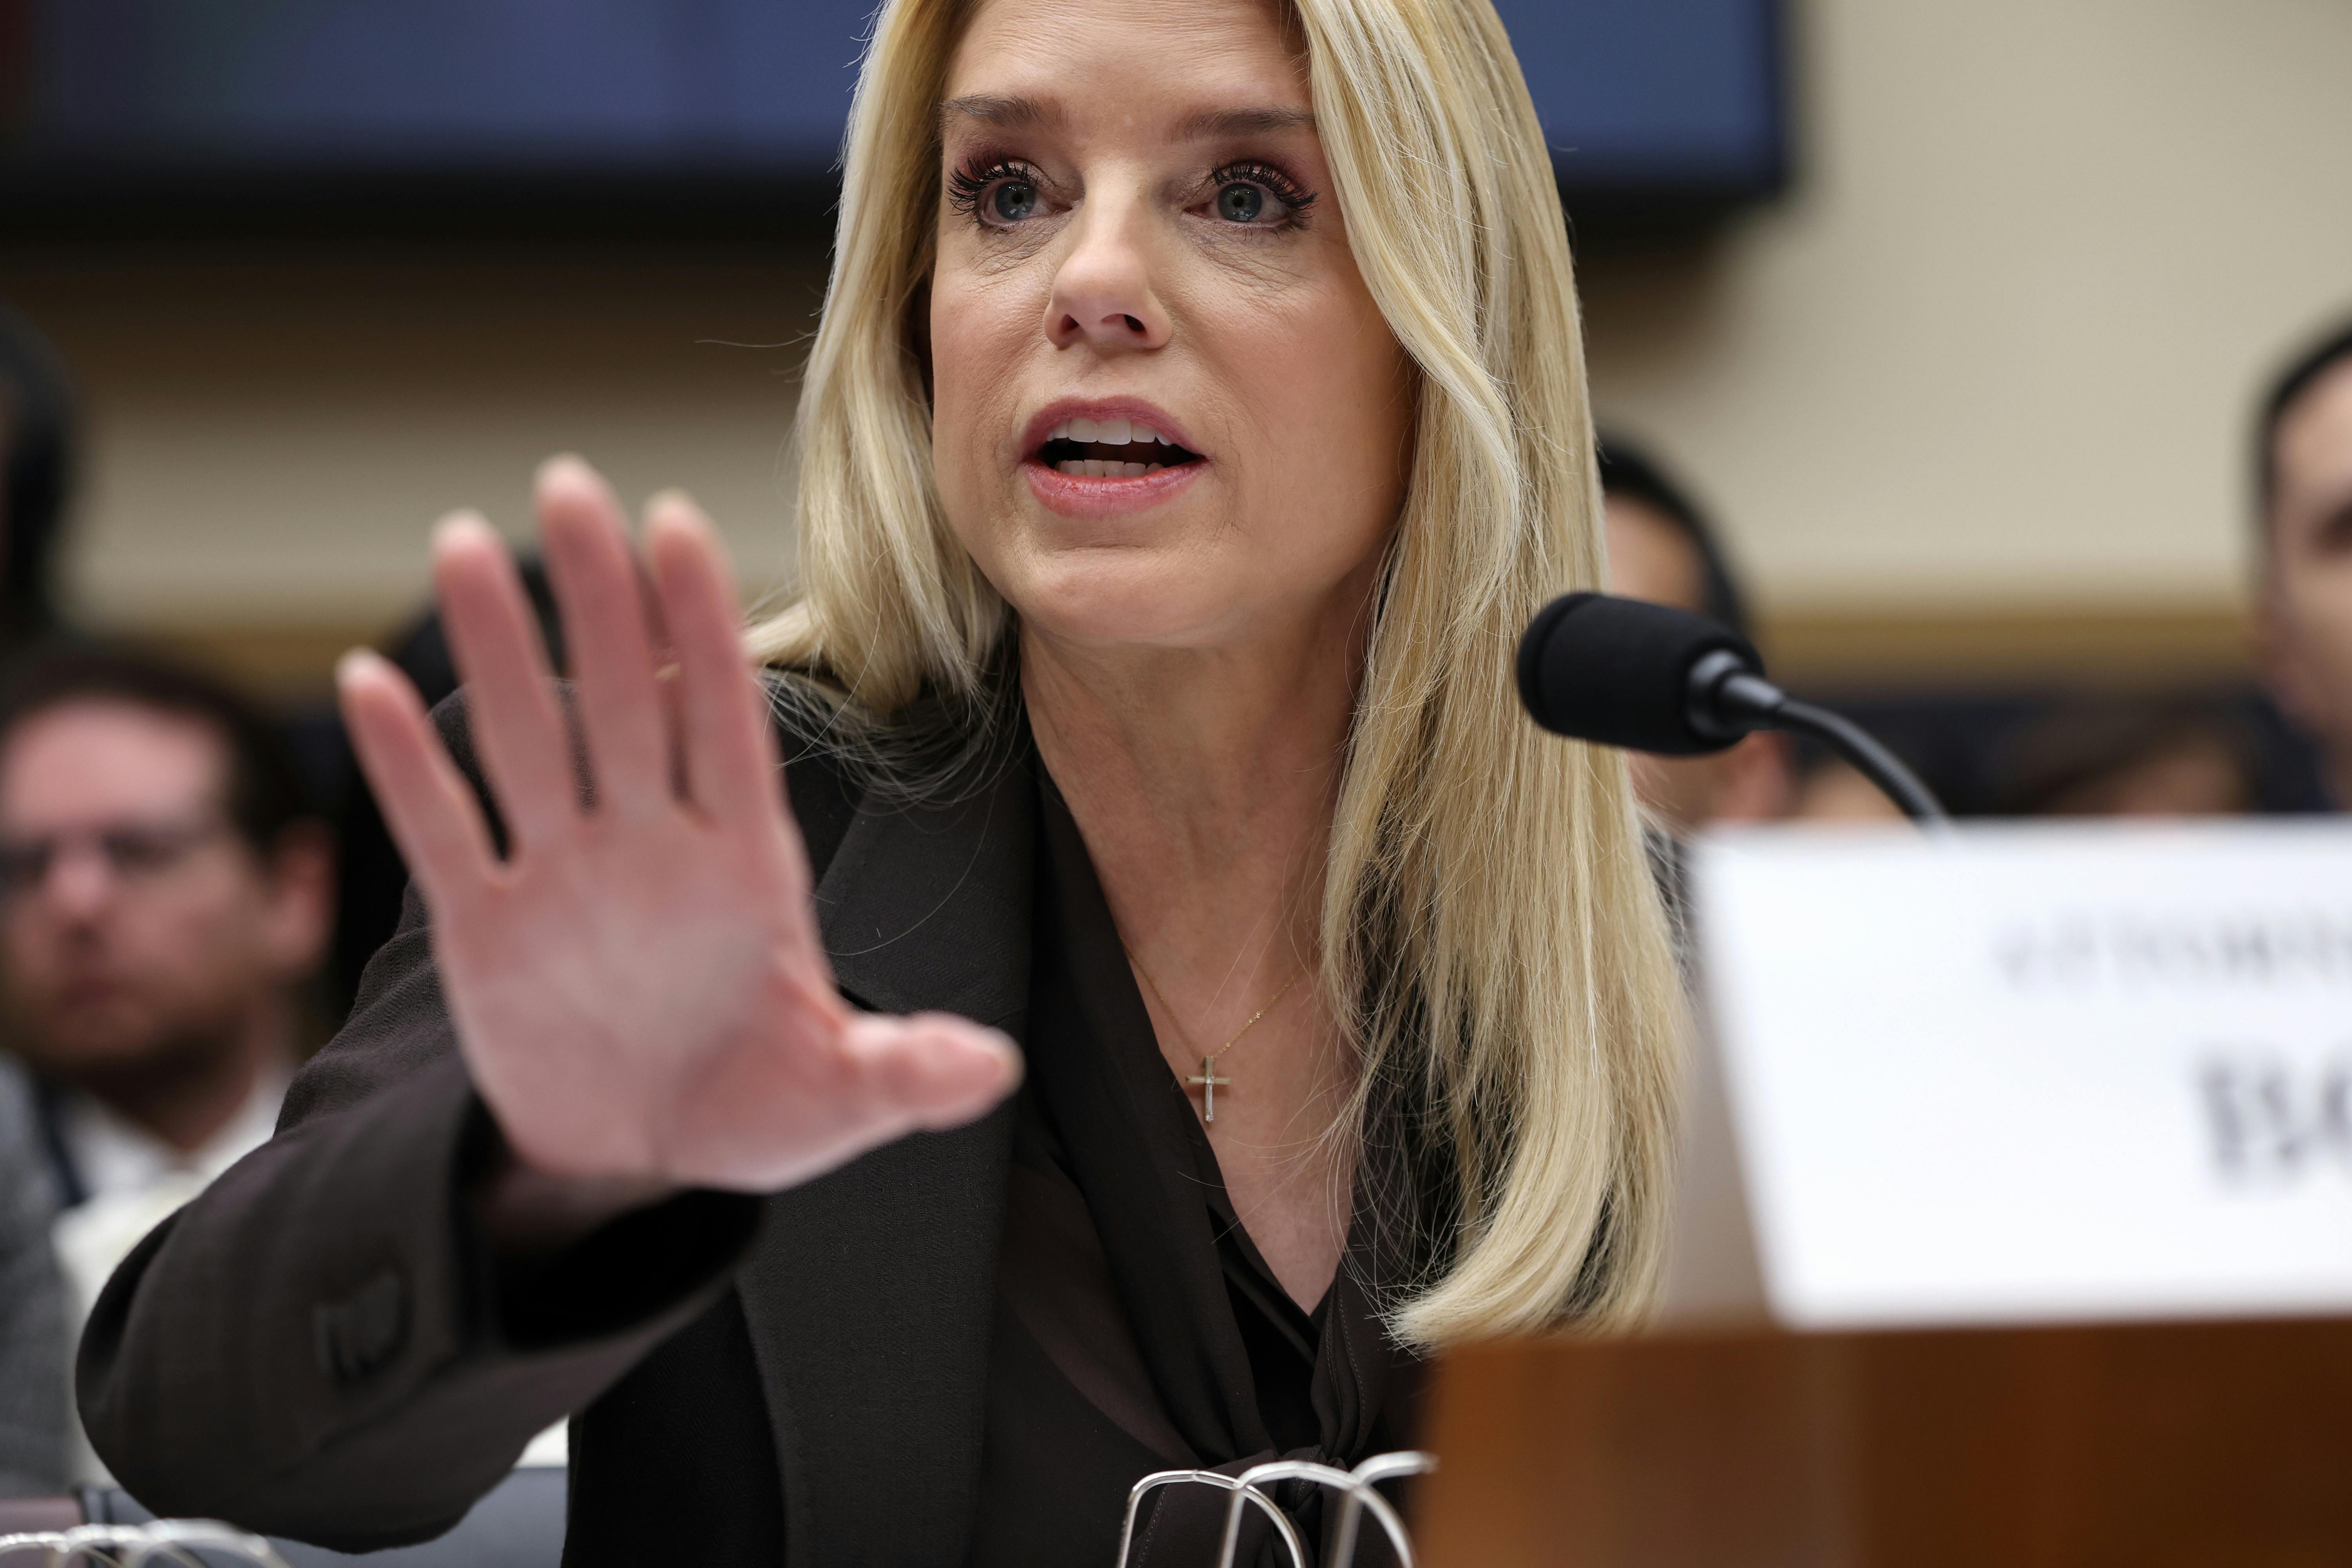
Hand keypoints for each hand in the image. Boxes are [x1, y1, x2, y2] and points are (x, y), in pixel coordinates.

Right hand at [338, 456, 1019, 1192]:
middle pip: (622, 703)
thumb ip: (907, 1072)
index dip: (702, 628)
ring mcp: (564, 881)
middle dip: (598, 599)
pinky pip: (442, 833)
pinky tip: (367, 682)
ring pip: (528, 743)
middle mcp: (652, 849)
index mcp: (745, 868)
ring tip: (467, 544)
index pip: (724, 720)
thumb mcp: (841, 1100)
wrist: (642, 1164)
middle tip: (570, 484)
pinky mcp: (487, 932)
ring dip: (497, 650)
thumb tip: (994, 1070)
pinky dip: (407, 767)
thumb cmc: (753, 1110)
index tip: (679, 526)